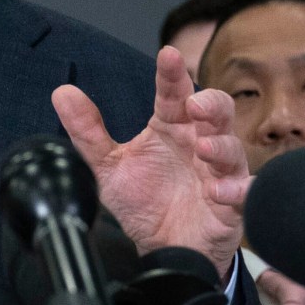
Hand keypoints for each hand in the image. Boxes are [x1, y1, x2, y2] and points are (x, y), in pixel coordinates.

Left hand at [57, 47, 249, 277]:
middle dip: (210, 104)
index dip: (173, 74)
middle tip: (194, 105)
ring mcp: (218, 172)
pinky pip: (242, 191)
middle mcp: (198, 144)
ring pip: (232, 148)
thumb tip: (62, 93)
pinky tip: (219, 190)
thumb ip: (88, 132)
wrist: (162, 249)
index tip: (168, 55)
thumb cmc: (145, 202)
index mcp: (172, 128)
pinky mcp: (231, 203)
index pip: (174, 93)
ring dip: (221, 145)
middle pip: (216, 111)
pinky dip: (235, 189)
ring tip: (204, 148)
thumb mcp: (109, 167)